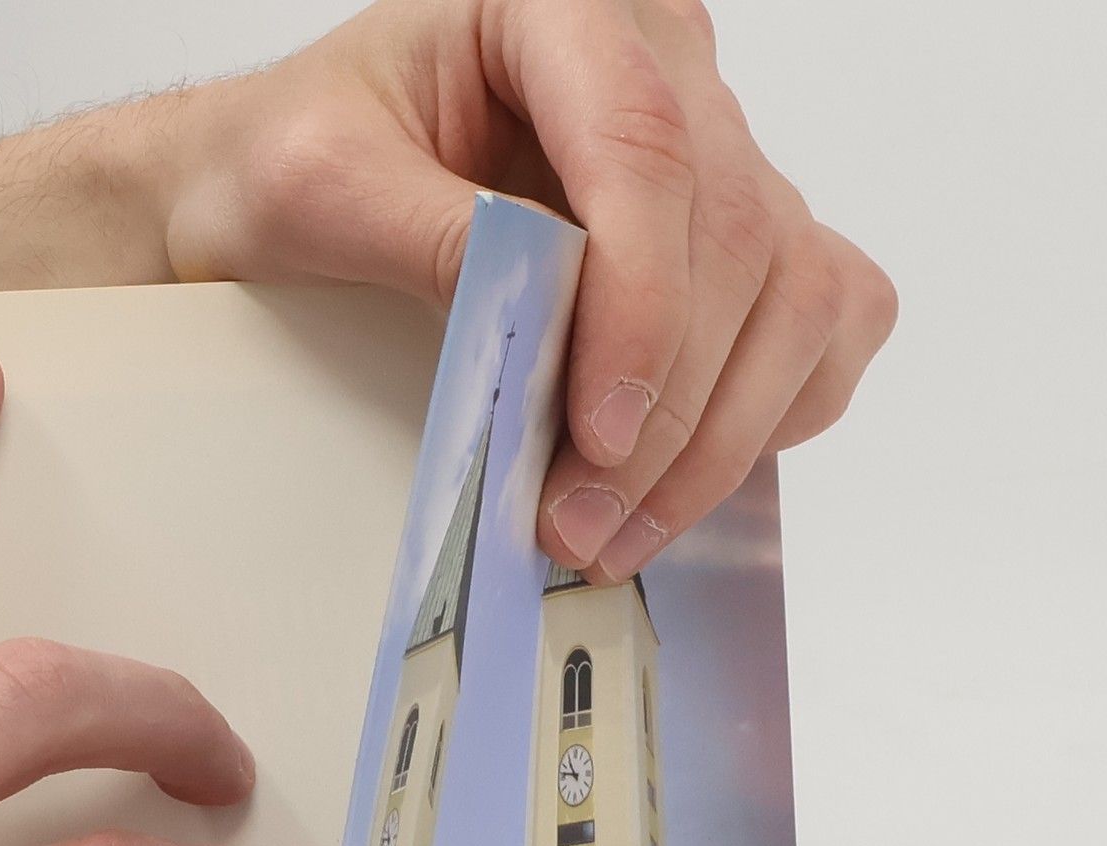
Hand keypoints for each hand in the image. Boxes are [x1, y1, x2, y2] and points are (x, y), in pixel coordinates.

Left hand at [0, 0, 896, 582]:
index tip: (596, 437)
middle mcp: (664, 68)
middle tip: (578, 527)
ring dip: (718, 439)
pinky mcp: (738, 243)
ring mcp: (716, 155)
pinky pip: (823, 324)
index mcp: (562, 8)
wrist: (283, 191)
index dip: (641, 307)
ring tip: (609, 533)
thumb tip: (533, 325)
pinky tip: (675, 480)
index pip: (648, 149)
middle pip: (739, 237)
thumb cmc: (284, 167)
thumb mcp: (314, 183)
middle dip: (669, 411)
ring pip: (800, 292)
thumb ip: (427, 236)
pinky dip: (769, 416)